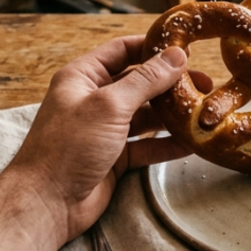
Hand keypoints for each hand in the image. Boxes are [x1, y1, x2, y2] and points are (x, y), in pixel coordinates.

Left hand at [1, 36, 203, 244]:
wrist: (46, 203)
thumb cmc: (68, 147)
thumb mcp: (109, 105)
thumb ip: (145, 80)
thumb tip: (176, 55)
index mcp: (83, 78)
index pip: (122, 50)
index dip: (153, 47)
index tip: (185, 47)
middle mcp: (93, 101)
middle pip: (138, 83)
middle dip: (170, 83)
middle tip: (204, 83)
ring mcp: (104, 130)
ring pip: (145, 116)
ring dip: (171, 114)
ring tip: (202, 111)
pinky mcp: (114, 158)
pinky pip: (146, 145)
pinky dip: (167, 143)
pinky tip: (191, 143)